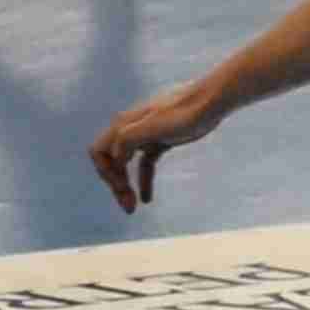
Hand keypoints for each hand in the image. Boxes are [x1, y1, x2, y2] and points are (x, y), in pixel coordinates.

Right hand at [86, 78, 230, 211]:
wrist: (210, 101)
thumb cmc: (184, 113)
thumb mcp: (153, 126)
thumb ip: (128, 139)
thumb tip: (114, 158)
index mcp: (123, 125)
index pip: (99, 153)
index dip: (107, 173)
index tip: (124, 188)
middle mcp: (130, 129)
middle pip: (111, 161)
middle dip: (115, 184)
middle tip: (129, 206)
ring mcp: (145, 135)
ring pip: (126, 164)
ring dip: (126, 185)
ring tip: (132, 208)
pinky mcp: (160, 140)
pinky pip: (144, 164)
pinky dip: (143, 181)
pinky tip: (147, 199)